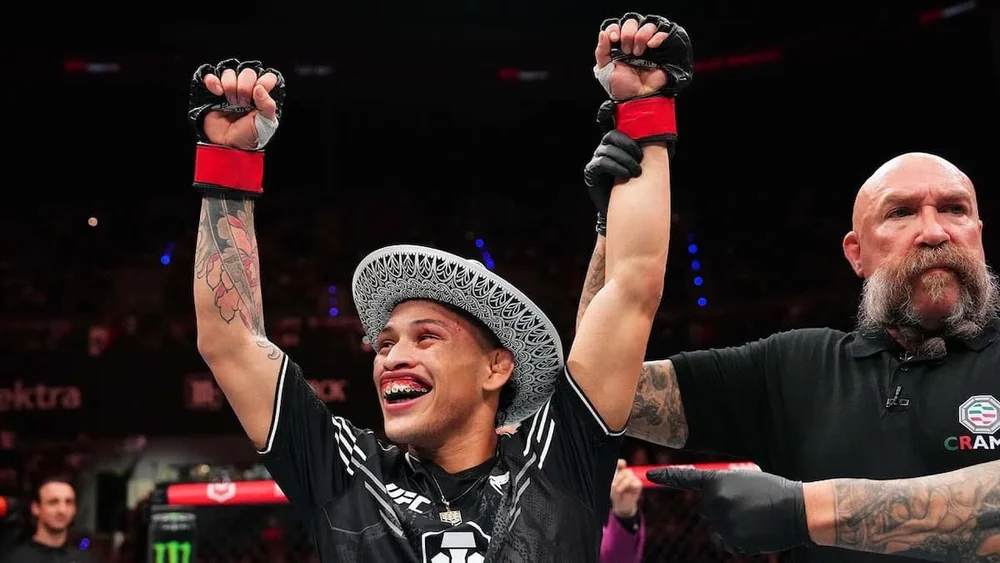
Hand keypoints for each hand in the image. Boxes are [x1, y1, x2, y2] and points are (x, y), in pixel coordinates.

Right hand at [188, 59, 285, 150]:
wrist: (228, 145)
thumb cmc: (249, 136)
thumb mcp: (265, 124)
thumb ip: (268, 105)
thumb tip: (260, 87)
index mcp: (263, 96)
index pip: (268, 77)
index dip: (264, 82)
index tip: (257, 94)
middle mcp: (248, 90)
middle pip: (247, 73)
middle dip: (244, 87)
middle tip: (242, 104)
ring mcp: (231, 90)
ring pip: (230, 73)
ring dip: (230, 85)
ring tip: (231, 102)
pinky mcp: (214, 92)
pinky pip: (211, 77)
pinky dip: (213, 81)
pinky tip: (217, 93)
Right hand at [584, 130, 641, 224]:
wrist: (621, 211)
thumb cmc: (633, 189)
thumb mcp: (641, 169)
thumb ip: (645, 157)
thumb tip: (667, 146)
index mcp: (614, 147)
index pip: (617, 133)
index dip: (629, 139)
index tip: (641, 154)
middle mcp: (603, 151)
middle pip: (611, 137)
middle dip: (628, 147)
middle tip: (640, 161)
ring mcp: (596, 160)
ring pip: (608, 150)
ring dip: (624, 159)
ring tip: (635, 172)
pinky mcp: (591, 172)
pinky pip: (601, 163)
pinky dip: (615, 167)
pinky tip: (625, 176)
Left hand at [594, 13, 692, 100]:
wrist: (638, 98)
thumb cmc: (621, 86)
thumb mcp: (605, 70)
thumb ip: (601, 52)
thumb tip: (603, 33)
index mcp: (618, 46)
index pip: (616, 26)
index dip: (615, 28)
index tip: (615, 39)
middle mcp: (633, 42)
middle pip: (631, 22)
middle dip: (628, 34)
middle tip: (627, 51)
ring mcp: (648, 45)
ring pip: (647, 25)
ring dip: (641, 36)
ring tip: (638, 54)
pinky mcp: (661, 49)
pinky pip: (662, 33)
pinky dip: (656, 37)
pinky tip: (651, 46)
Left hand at [610, 459, 643, 517]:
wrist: (622, 506)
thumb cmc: (617, 496)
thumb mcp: (613, 488)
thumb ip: (615, 481)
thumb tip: (616, 478)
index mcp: (619, 472)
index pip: (621, 464)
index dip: (621, 463)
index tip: (621, 464)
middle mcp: (627, 474)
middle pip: (626, 470)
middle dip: (619, 478)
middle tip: (614, 486)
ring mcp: (633, 479)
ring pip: (630, 476)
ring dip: (624, 483)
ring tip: (620, 490)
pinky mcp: (638, 485)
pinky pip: (637, 483)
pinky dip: (632, 486)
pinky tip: (629, 490)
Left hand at [647, 467, 811, 554]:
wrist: (798, 509)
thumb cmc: (774, 492)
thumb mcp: (744, 480)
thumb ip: (722, 488)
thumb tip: (710, 501)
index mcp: (718, 480)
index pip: (686, 478)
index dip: (666, 476)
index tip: (649, 474)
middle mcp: (715, 499)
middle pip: (705, 511)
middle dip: (720, 511)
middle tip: (745, 507)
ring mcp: (722, 521)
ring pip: (715, 529)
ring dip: (728, 527)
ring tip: (753, 519)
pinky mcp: (732, 538)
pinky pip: (727, 543)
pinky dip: (737, 540)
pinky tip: (754, 531)